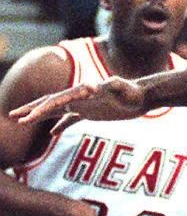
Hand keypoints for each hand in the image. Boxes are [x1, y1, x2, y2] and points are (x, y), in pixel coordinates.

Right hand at [9, 77, 147, 132]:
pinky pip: (71, 119)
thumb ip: (118, 84)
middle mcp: (81, 97)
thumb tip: (108, 81)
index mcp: (85, 92)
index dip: (43, 109)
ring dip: (40, 116)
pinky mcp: (92, 112)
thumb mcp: (128, 88)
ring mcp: (85, 104)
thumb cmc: (137, 92)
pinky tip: (51, 133)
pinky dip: (60, 125)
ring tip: (22, 122)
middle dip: (32, 109)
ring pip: (57, 111)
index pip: (58, 100)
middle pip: (51, 102)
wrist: (146, 95)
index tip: (28, 118)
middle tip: (13, 116)